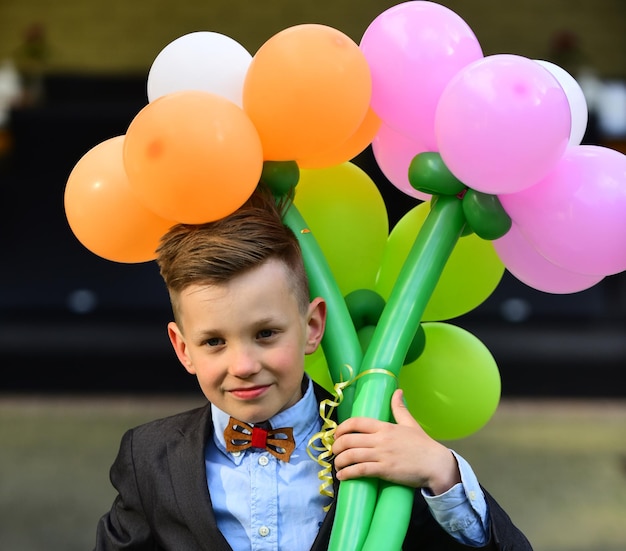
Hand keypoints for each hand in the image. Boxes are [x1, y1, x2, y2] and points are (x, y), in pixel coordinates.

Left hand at [332, 389, 460, 494]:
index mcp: (385, 427)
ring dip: (339, 460)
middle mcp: (380, 439)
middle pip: (349, 439)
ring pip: (352, 455)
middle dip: (336, 445)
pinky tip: (342, 476)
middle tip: (333, 451)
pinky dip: (348, 473)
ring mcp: (382, 455)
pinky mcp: (384, 470)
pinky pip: (361, 470)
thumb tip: (397, 391)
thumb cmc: (423, 445)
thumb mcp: (410, 423)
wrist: (435, 464)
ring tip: (337, 464)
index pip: (357, 422)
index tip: (336, 434)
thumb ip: (399, 408)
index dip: (342, 427)